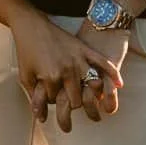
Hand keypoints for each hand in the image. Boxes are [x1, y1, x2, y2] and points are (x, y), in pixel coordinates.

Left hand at [11, 12, 122, 131]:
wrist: (32, 25)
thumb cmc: (27, 51)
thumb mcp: (26, 76)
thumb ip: (34, 98)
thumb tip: (41, 119)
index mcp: (52, 77)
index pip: (56, 102)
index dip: (51, 102)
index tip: (48, 97)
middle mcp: (68, 70)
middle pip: (77, 100)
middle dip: (72, 105)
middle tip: (70, 105)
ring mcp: (78, 59)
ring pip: (92, 87)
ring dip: (92, 96)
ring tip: (92, 101)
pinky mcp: (84, 49)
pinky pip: (103, 64)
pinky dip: (113, 74)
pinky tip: (119, 84)